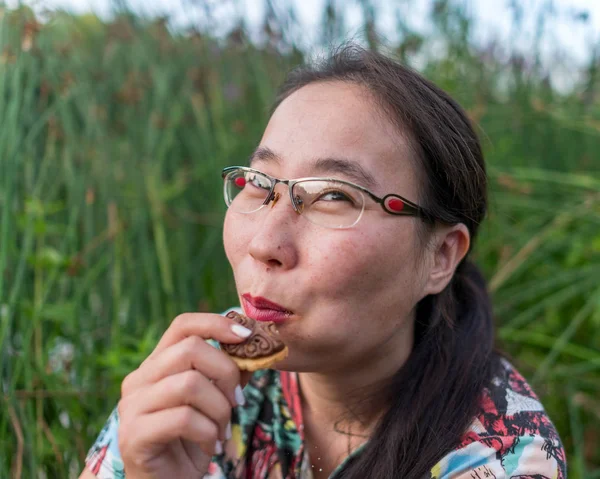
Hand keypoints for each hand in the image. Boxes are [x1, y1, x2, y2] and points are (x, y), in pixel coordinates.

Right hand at [117, 313, 252, 478]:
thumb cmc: (192, 442)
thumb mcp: (214, 403)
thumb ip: (228, 375)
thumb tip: (255, 348)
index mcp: (157, 365)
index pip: (182, 325)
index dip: (216, 323)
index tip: (246, 335)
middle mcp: (139, 379)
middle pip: (191, 349)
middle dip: (226, 373)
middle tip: (237, 401)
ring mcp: (132, 406)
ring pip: (190, 383)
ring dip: (219, 409)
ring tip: (222, 430)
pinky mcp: (134, 435)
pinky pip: (184, 418)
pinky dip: (209, 433)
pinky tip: (211, 447)